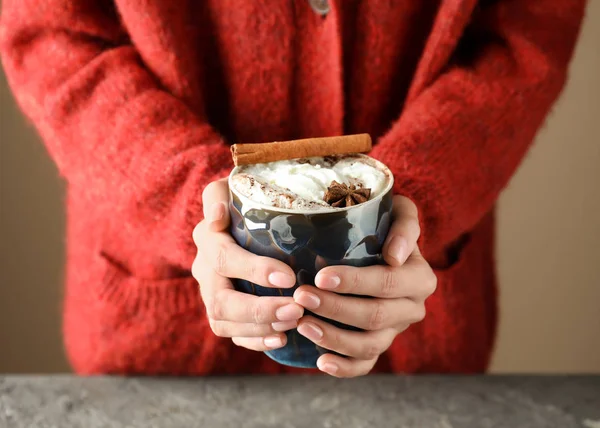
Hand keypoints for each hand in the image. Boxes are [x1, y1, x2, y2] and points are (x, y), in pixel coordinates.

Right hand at [192, 179, 303, 351]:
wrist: (236, 218)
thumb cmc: (244, 200)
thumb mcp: (231, 188)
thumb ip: (218, 195)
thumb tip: (216, 214)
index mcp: (208, 238)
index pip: (224, 258)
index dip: (253, 270)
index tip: (287, 276)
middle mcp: (204, 270)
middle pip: (221, 301)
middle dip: (259, 310)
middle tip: (297, 309)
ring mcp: (211, 294)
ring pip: (224, 322)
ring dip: (260, 328)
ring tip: (295, 322)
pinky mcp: (221, 312)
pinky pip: (231, 334)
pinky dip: (255, 341)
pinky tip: (281, 339)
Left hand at [293, 195, 436, 377]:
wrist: (378, 243)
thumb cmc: (382, 222)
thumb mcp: (398, 211)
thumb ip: (405, 224)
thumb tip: (395, 257)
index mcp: (420, 278)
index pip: (388, 283)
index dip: (355, 282)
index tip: (321, 276)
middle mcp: (412, 308)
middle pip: (375, 316)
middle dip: (335, 308)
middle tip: (301, 296)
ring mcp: (395, 331)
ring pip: (369, 344)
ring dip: (334, 338)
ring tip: (302, 325)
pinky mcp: (378, 345)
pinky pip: (365, 365)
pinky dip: (344, 368)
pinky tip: (321, 361)